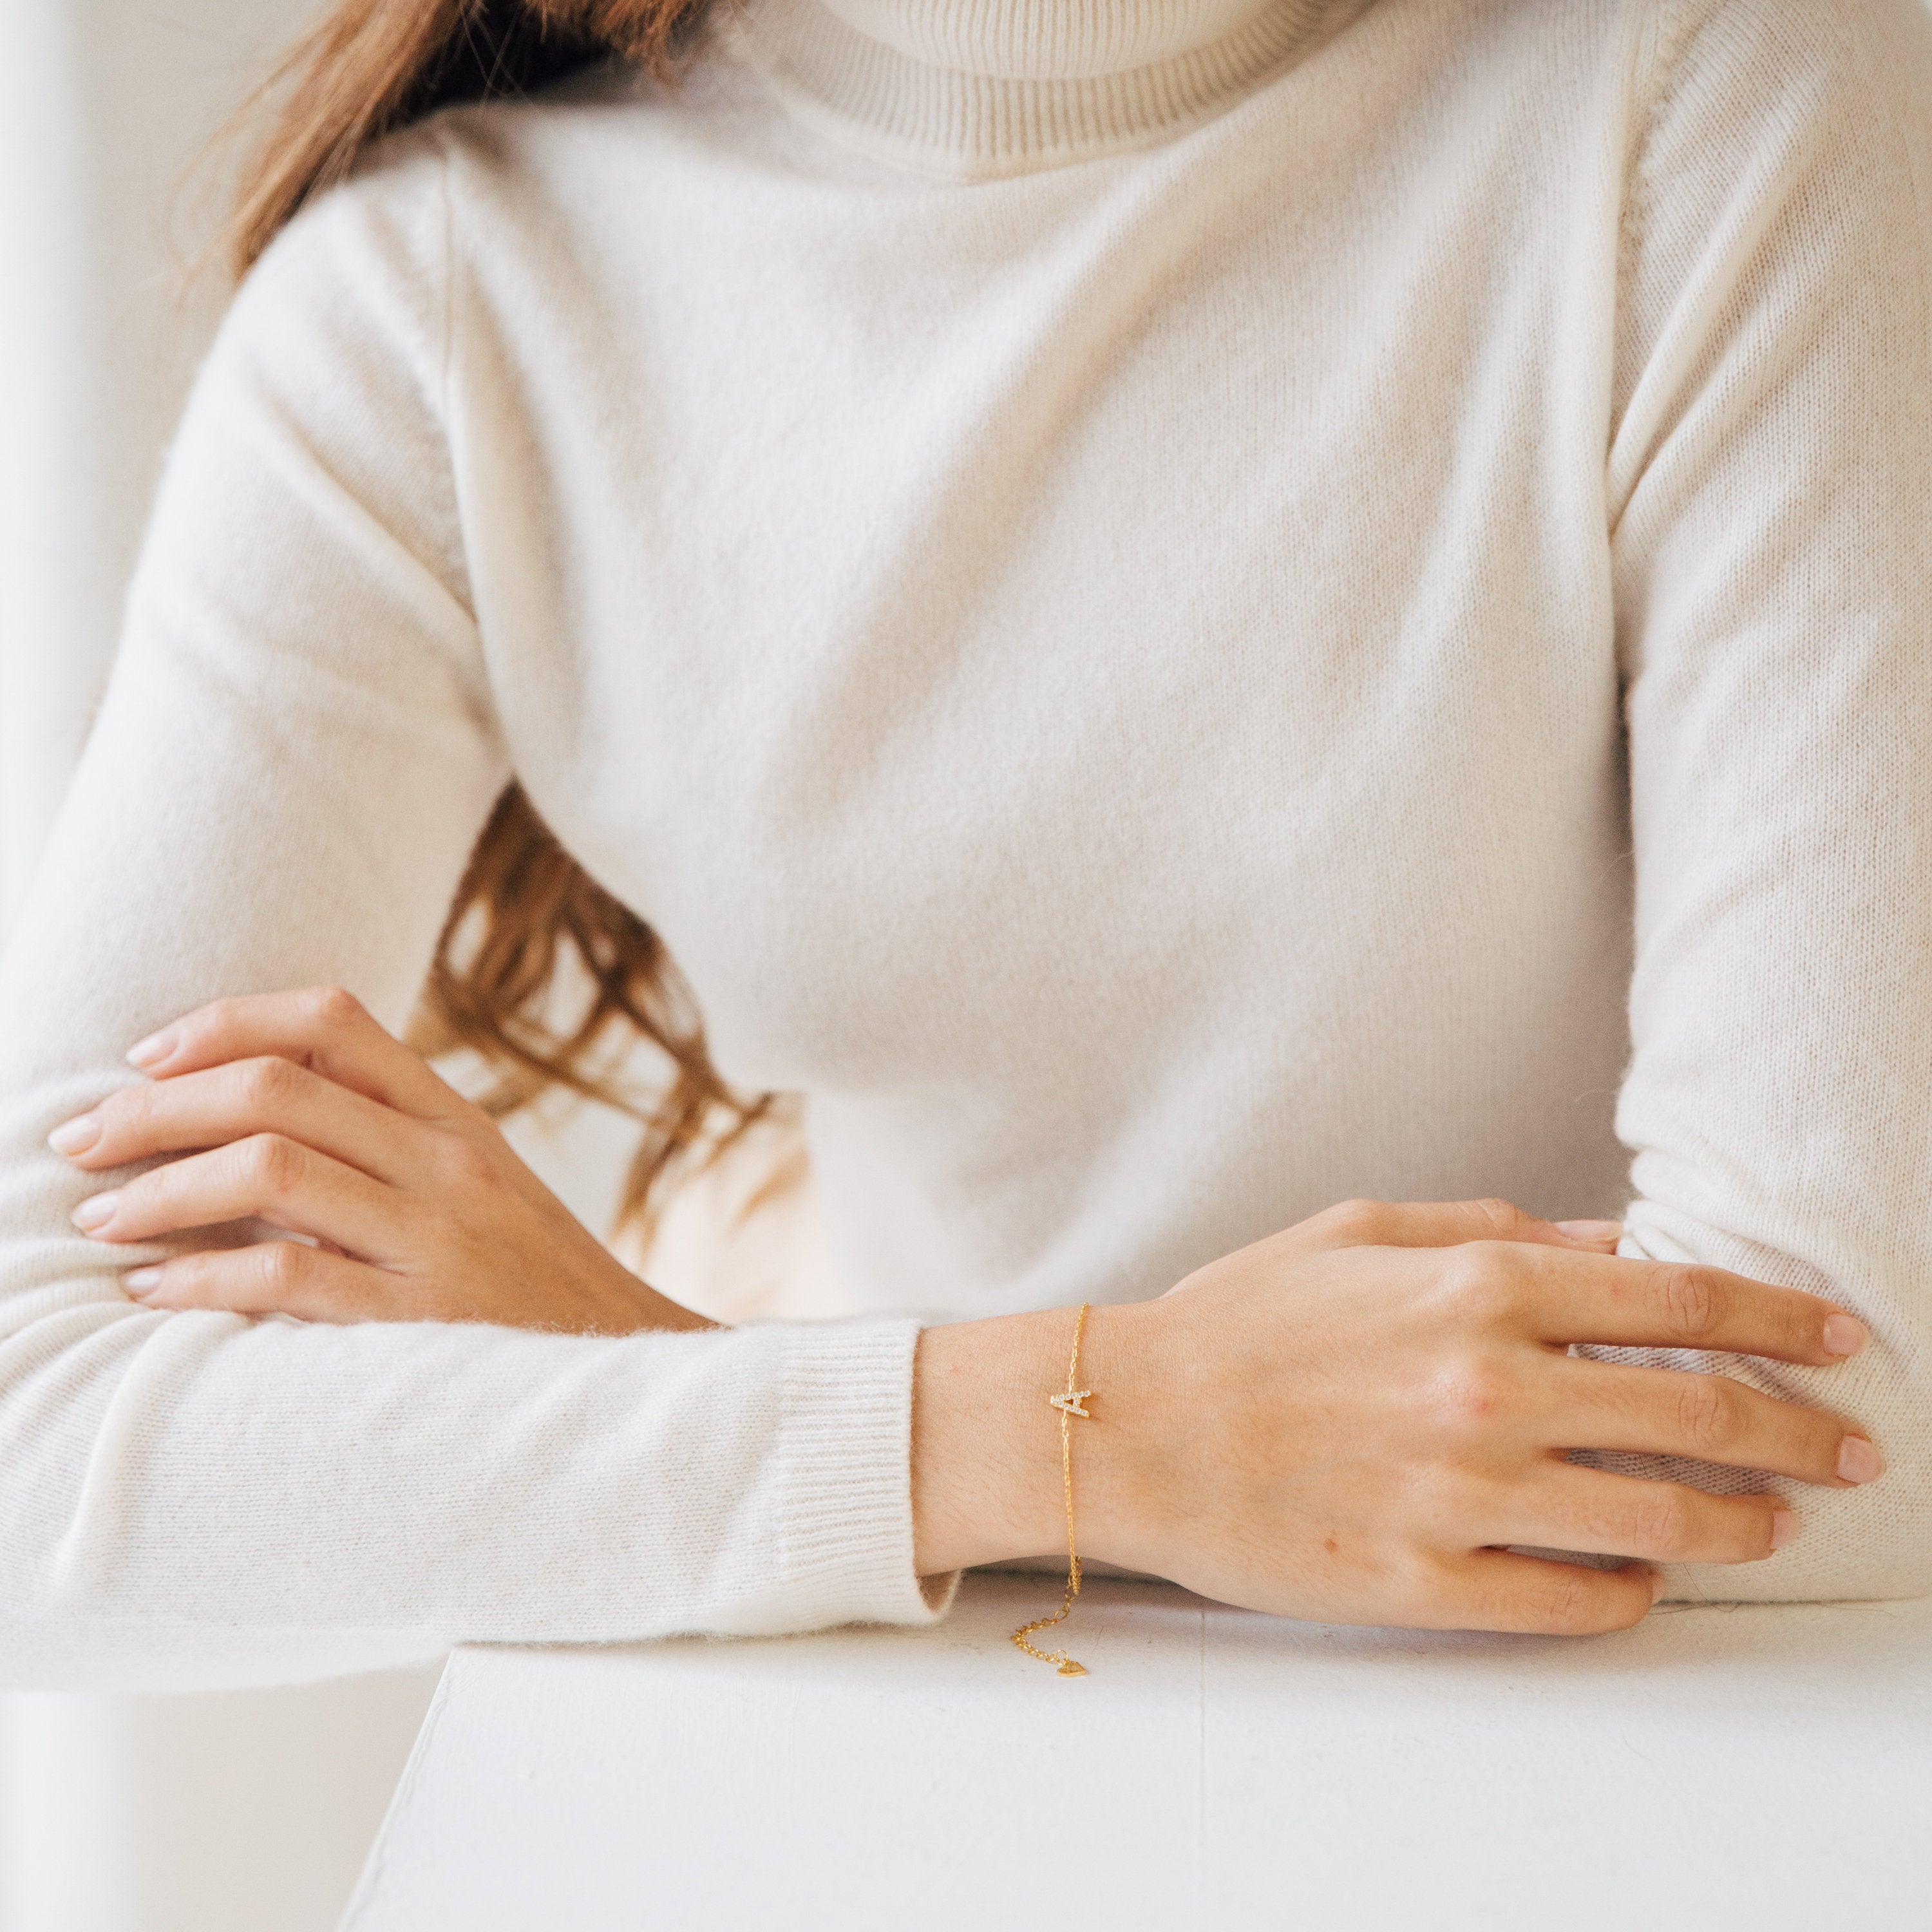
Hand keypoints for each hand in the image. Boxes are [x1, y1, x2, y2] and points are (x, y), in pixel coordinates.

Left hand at [50, 986, 711, 1333]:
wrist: (630, 1372)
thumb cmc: (532, 1284)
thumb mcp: (481, 1186)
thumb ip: (390, 1139)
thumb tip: (251, 1110)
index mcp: (456, 1119)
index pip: (333, 1020)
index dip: (224, 1021)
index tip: (146, 1054)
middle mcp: (448, 1162)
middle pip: (277, 1088)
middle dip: (155, 1108)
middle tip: (83, 1143)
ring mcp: (440, 1238)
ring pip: (271, 1169)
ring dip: (161, 1190)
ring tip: (103, 1222)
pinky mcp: (424, 1319)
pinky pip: (287, 1278)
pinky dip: (199, 1281)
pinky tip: (154, 1294)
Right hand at [913, 1198, 1879, 1633]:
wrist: (1130, 1425)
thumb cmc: (1240, 1319)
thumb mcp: (1362, 1233)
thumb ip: (1496, 1231)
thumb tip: (1615, 1249)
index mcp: (1476, 1290)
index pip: (1682, 1305)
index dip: (1782, 1321)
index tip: (1837, 1340)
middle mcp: (1487, 1392)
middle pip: (1702, 1419)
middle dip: (1802, 1435)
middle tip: (1852, 1449)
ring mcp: (1462, 1499)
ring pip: (1662, 1525)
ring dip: (1742, 1525)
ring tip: (1776, 1523)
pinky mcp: (1427, 1586)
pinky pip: (1575, 1603)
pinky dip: (1633, 1592)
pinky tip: (1646, 1577)